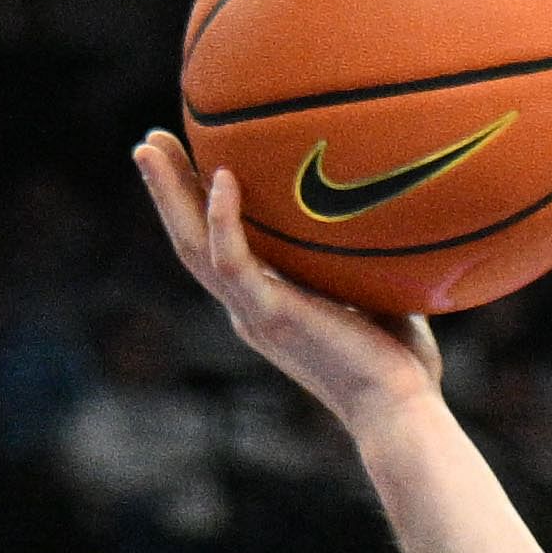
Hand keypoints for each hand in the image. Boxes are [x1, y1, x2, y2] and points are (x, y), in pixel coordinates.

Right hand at [133, 132, 443, 432]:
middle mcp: (250, 309)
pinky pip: (232, 261)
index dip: (200, 206)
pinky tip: (219, 176)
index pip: (219, 248)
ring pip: (193, 246)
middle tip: (152, 141)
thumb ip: (366, 260)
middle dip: (168, 190)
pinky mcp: (270, 316)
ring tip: (149, 146)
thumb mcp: (378, 295)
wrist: (400, 411)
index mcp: (268, 305)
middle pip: (191, 241)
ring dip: (168, 194)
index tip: (193, 158)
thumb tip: (394, 210)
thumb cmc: (401, 365)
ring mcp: (254, 313)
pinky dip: (222, 219)